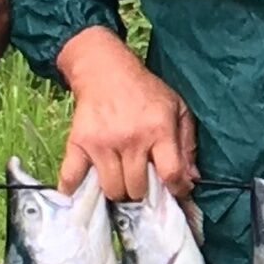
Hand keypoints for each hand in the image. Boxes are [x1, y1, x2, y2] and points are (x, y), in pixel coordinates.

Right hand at [58, 27, 196, 201]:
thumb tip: (192, 180)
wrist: (105, 70)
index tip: (177, 193)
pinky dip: (74, 189)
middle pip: (137, 189)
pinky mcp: (78, 142)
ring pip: (111, 189)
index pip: (171, 174)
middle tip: (143, 184)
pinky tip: (81, 192)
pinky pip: (71, 177)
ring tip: (122, 181)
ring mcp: (102, 143)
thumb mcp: (177, 108)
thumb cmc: (146, 91)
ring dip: (119, 191)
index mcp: (159, 130)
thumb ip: (187, 144)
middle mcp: (131, 139)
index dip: (177, 190)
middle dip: (143, 192)